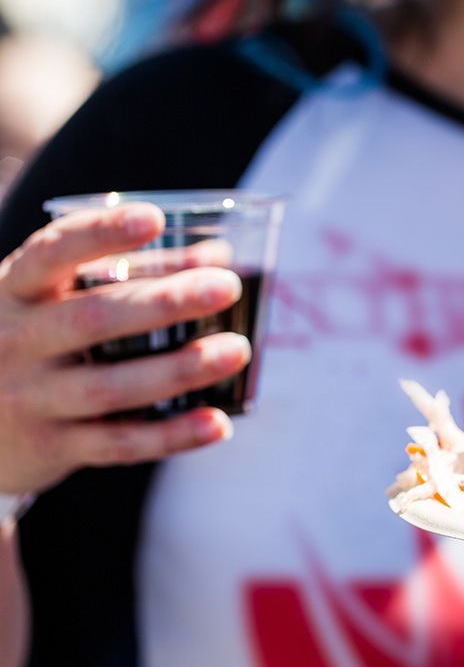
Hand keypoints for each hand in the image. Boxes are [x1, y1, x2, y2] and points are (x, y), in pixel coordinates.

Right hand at [0, 204, 249, 493]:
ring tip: (237, 349)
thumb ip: (129, 275)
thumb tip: (213, 257)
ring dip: (179, 369)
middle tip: (227, 287)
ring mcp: (29, 399)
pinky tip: (218, 423)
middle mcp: (14, 341)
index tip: (153, 218)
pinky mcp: (51, 447)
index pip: (51, 253)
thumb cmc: (31, 340)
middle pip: (92, 319)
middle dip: (164, 303)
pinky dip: (173, 436)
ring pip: (112, 386)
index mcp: (14, 290)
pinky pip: (120, 443)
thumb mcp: (53, 300)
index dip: (100, 235)